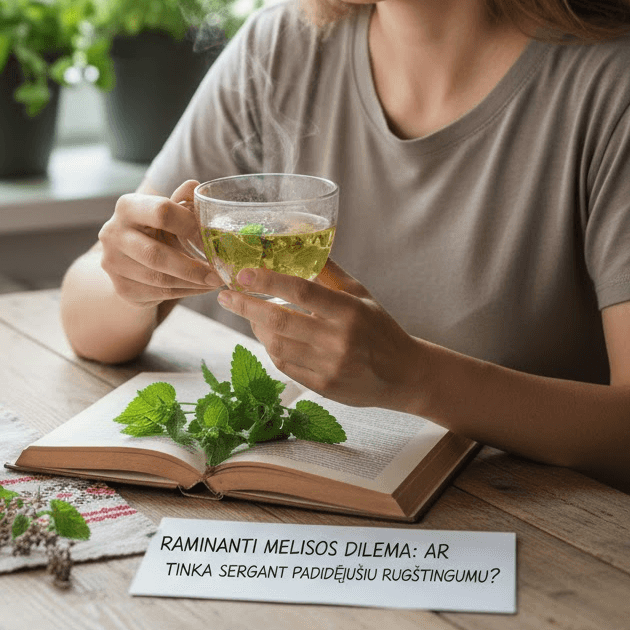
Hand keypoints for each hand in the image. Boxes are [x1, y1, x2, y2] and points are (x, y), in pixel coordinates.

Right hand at [97, 180, 222, 310]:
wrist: (129, 258)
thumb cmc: (155, 228)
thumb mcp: (167, 211)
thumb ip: (183, 199)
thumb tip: (196, 187)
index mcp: (128, 206)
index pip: (161, 211)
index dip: (190, 225)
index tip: (210, 238)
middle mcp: (113, 233)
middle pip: (156, 255)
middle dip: (191, 267)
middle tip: (217, 274)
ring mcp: (114, 263)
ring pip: (159, 279)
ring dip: (192, 283)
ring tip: (214, 281)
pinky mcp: (122, 288)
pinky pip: (159, 293)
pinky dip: (185, 292)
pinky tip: (200, 288)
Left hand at [216, 259, 420, 409]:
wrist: (404, 375)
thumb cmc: (379, 327)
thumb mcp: (360, 294)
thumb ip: (329, 272)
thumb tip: (299, 241)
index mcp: (349, 311)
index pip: (302, 291)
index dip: (269, 281)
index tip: (243, 273)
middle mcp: (339, 340)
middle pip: (280, 321)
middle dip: (246, 306)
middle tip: (225, 294)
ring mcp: (330, 367)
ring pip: (277, 345)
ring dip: (256, 327)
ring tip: (247, 312)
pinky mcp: (323, 387)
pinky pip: (284, 365)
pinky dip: (270, 347)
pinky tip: (266, 335)